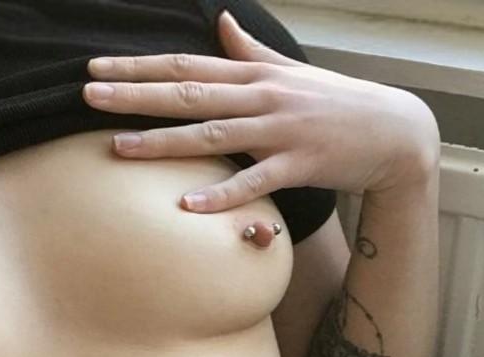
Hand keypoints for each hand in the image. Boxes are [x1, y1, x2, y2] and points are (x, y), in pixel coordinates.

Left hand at [83, 9, 439, 212]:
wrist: (396, 131)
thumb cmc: (337, 102)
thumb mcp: (292, 71)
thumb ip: (251, 51)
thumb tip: (221, 23)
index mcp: (255, 75)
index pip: (187, 67)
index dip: (140, 67)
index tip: (96, 69)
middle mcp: (262, 98)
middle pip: (189, 95)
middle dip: (135, 95)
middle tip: (87, 96)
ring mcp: (280, 131)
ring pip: (213, 135)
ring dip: (163, 142)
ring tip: (119, 148)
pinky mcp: (300, 165)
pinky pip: (255, 181)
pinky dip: (221, 194)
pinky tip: (187, 206)